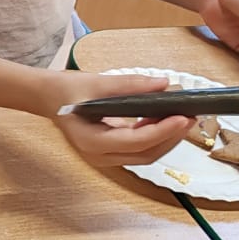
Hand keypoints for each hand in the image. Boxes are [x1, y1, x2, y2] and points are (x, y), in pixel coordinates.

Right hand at [48, 71, 194, 168]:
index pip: (136, 141)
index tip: (183, 117)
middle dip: (171, 138)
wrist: (48, 97)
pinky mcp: (110, 152)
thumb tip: (164, 84)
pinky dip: (154, 138)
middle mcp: (99, 156)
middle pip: (145, 154)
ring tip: (183, 119)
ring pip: (145, 155)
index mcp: (92, 141)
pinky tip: (163, 121)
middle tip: (191, 117)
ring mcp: (105, 157)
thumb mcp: (97, 82)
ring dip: (166, 139)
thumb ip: (131, 84)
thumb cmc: (66, 90)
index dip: (162, 131)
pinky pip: (138, 150)